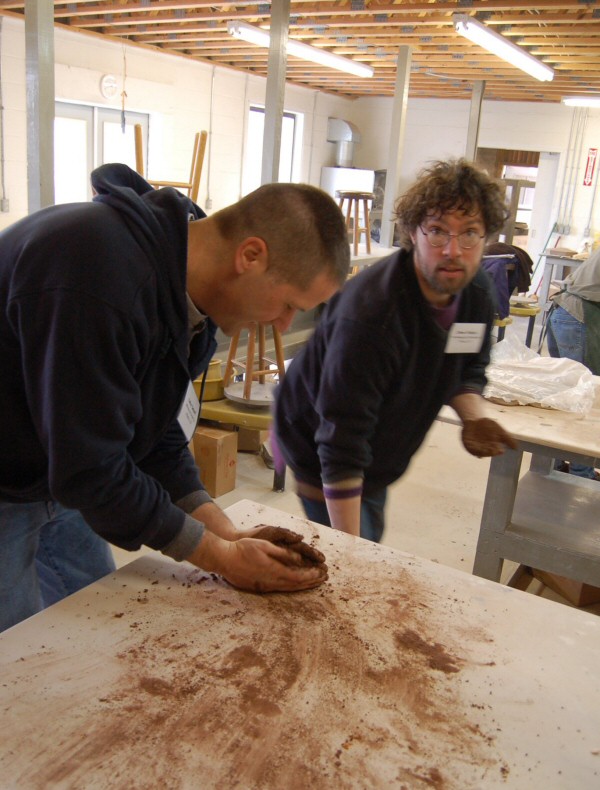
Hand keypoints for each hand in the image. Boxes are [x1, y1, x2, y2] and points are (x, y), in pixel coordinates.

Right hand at [186, 529, 326, 592]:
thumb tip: (299, 558)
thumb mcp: (265, 546)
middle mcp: (271, 582)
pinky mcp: (258, 588)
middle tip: (323, 580)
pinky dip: (291, 587)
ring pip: (288, 588)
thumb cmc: (243, 549)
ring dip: (302, 586)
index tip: (321, 573)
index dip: (311, 575)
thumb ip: (283, 553)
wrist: (224, 559)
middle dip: (311, 582)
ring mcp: (264, 586)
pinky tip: (294, 586)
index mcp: (274, 570)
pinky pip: (279, 589)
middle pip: (295, 585)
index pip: (298, 576)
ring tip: (313, 584)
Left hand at [461, 418, 516, 457]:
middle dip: (489, 452)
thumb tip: (516, 448)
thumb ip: (508, 439)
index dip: (497, 451)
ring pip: (477, 451)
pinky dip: (471, 447)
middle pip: (486, 452)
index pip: (495, 451)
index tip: (501, 450)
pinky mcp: (466, 443)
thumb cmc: (489, 427)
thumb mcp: (500, 432)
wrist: (476, 419)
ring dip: (481, 451)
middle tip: (492, 450)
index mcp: (491, 448)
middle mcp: (482, 449)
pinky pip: (468, 447)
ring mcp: (474, 447)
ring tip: (484, 449)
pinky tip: (474, 446)